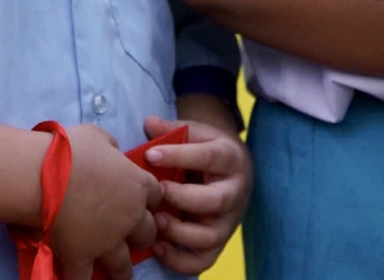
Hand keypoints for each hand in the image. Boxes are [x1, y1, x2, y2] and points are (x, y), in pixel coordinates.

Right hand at [49, 123, 160, 279]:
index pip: (157, 195)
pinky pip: (85, 279)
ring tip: (120, 276)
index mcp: (136, 185)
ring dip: (123, 271)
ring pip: (124, 265)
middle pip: (148, 233)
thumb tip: (113, 151)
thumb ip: (111, 146)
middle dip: (142, 236)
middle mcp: (129, 217)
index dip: (150, 199)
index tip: (144, 202)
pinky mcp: (82, 257)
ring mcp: (107, 241)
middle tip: (134, 238)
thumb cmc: (70, 150)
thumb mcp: (98, 136)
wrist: (42, 175)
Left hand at [141, 116, 251, 273]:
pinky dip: (180, 260)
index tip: (150, 155)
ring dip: (180, 233)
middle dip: (183, 198)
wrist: (232, 167)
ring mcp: (229, 220)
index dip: (179, 156)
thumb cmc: (206, 148)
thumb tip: (149, 123)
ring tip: (156, 222)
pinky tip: (157, 247)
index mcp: (230, 158)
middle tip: (157, 191)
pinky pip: (204, 260)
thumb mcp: (196, 132)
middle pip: (216, 201)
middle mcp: (234, 191)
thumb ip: (172, 129)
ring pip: (211, 236)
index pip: (209, 157)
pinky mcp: (220, 241)